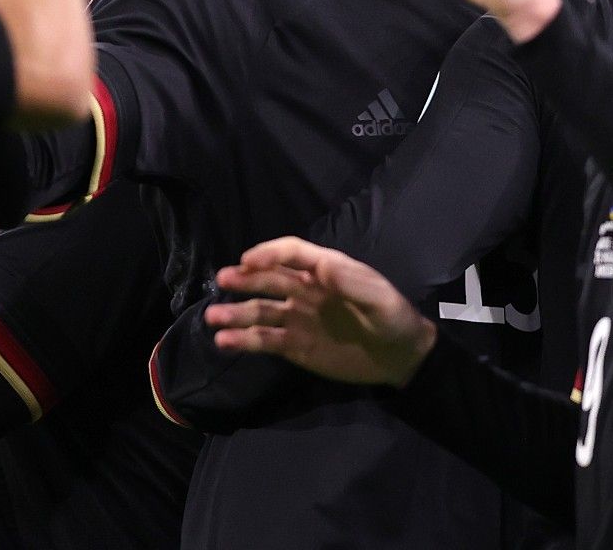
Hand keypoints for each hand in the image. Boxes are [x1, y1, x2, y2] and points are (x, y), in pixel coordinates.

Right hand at [206, 237, 436, 387]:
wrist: (400, 358)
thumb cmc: (394, 319)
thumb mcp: (380, 300)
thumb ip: (352, 284)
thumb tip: (322, 266)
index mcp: (326, 271)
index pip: (292, 254)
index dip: (269, 253)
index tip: (248, 260)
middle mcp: (305, 291)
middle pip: (268, 279)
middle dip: (244, 278)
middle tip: (222, 279)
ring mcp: (297, 319)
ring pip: (260, 311)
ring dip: (235, 313)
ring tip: (213, 318)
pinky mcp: (294, 346)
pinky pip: (264, 340)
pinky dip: (244, 340)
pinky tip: (225, 342)